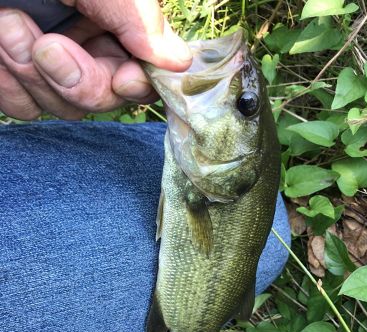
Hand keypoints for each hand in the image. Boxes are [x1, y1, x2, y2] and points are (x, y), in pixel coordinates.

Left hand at [0, 0, 191, 119]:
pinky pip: (23, 108)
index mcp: (114, 20)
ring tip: (6, 23)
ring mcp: (49, 64)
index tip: (124, 76)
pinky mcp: (13, 76)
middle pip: (103, 101)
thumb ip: (136, 15)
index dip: (136, 84)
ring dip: (34, 77)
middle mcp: (87, 45)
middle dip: (78, 82)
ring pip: (63, 109)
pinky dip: (8, 85)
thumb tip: (179, 62)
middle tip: (47, 46)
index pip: (141, 73)